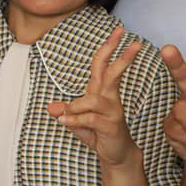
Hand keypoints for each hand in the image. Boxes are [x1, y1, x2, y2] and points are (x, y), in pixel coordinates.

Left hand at [47, 27, 141, 166]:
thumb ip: (65, 112)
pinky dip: (74, 119)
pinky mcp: (110, 126)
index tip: (120, 31)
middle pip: (113, 73)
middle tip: (135, 42)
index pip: (104, 65)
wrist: (115, 155)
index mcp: (101, 91)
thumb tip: (50, 108)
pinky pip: (89, 118)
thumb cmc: (98, 133)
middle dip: (122, 57)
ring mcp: (112, 112)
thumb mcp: (76, 120)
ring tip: (65, 116)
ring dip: (76, 106)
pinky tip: (63, 121)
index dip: (109, 47)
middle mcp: (109, 98)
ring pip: (93, 100)